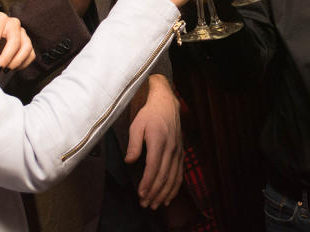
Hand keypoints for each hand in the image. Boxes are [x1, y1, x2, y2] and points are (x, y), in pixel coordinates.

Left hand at [0, 12, 34, 72]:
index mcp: (0, 19)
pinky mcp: (28, 43)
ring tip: (4, 71)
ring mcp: (23, 33)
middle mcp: (14, 23)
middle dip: (6, 57)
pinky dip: (23, 64)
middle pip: (15, 41)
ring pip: (27, 47)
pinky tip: (11, 69)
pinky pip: (31, 54)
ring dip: (16, 62)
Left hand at [124, 75, 183, 209]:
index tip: (141, 194)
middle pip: (164, 175)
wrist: (167, 104)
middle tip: (145, 204)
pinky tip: (168, 197)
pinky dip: (174, 187)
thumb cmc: (149, 115)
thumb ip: (133, 144)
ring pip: (173, 177)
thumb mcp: (136, 125)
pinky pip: (180, 174)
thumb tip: (129, 161)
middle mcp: (171, 147)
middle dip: (154, 192)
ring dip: (164, 193)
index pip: (154, 166)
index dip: (148, 182)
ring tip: (155, 205)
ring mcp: (178, 151)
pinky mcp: (181, 153)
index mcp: (159, 140)